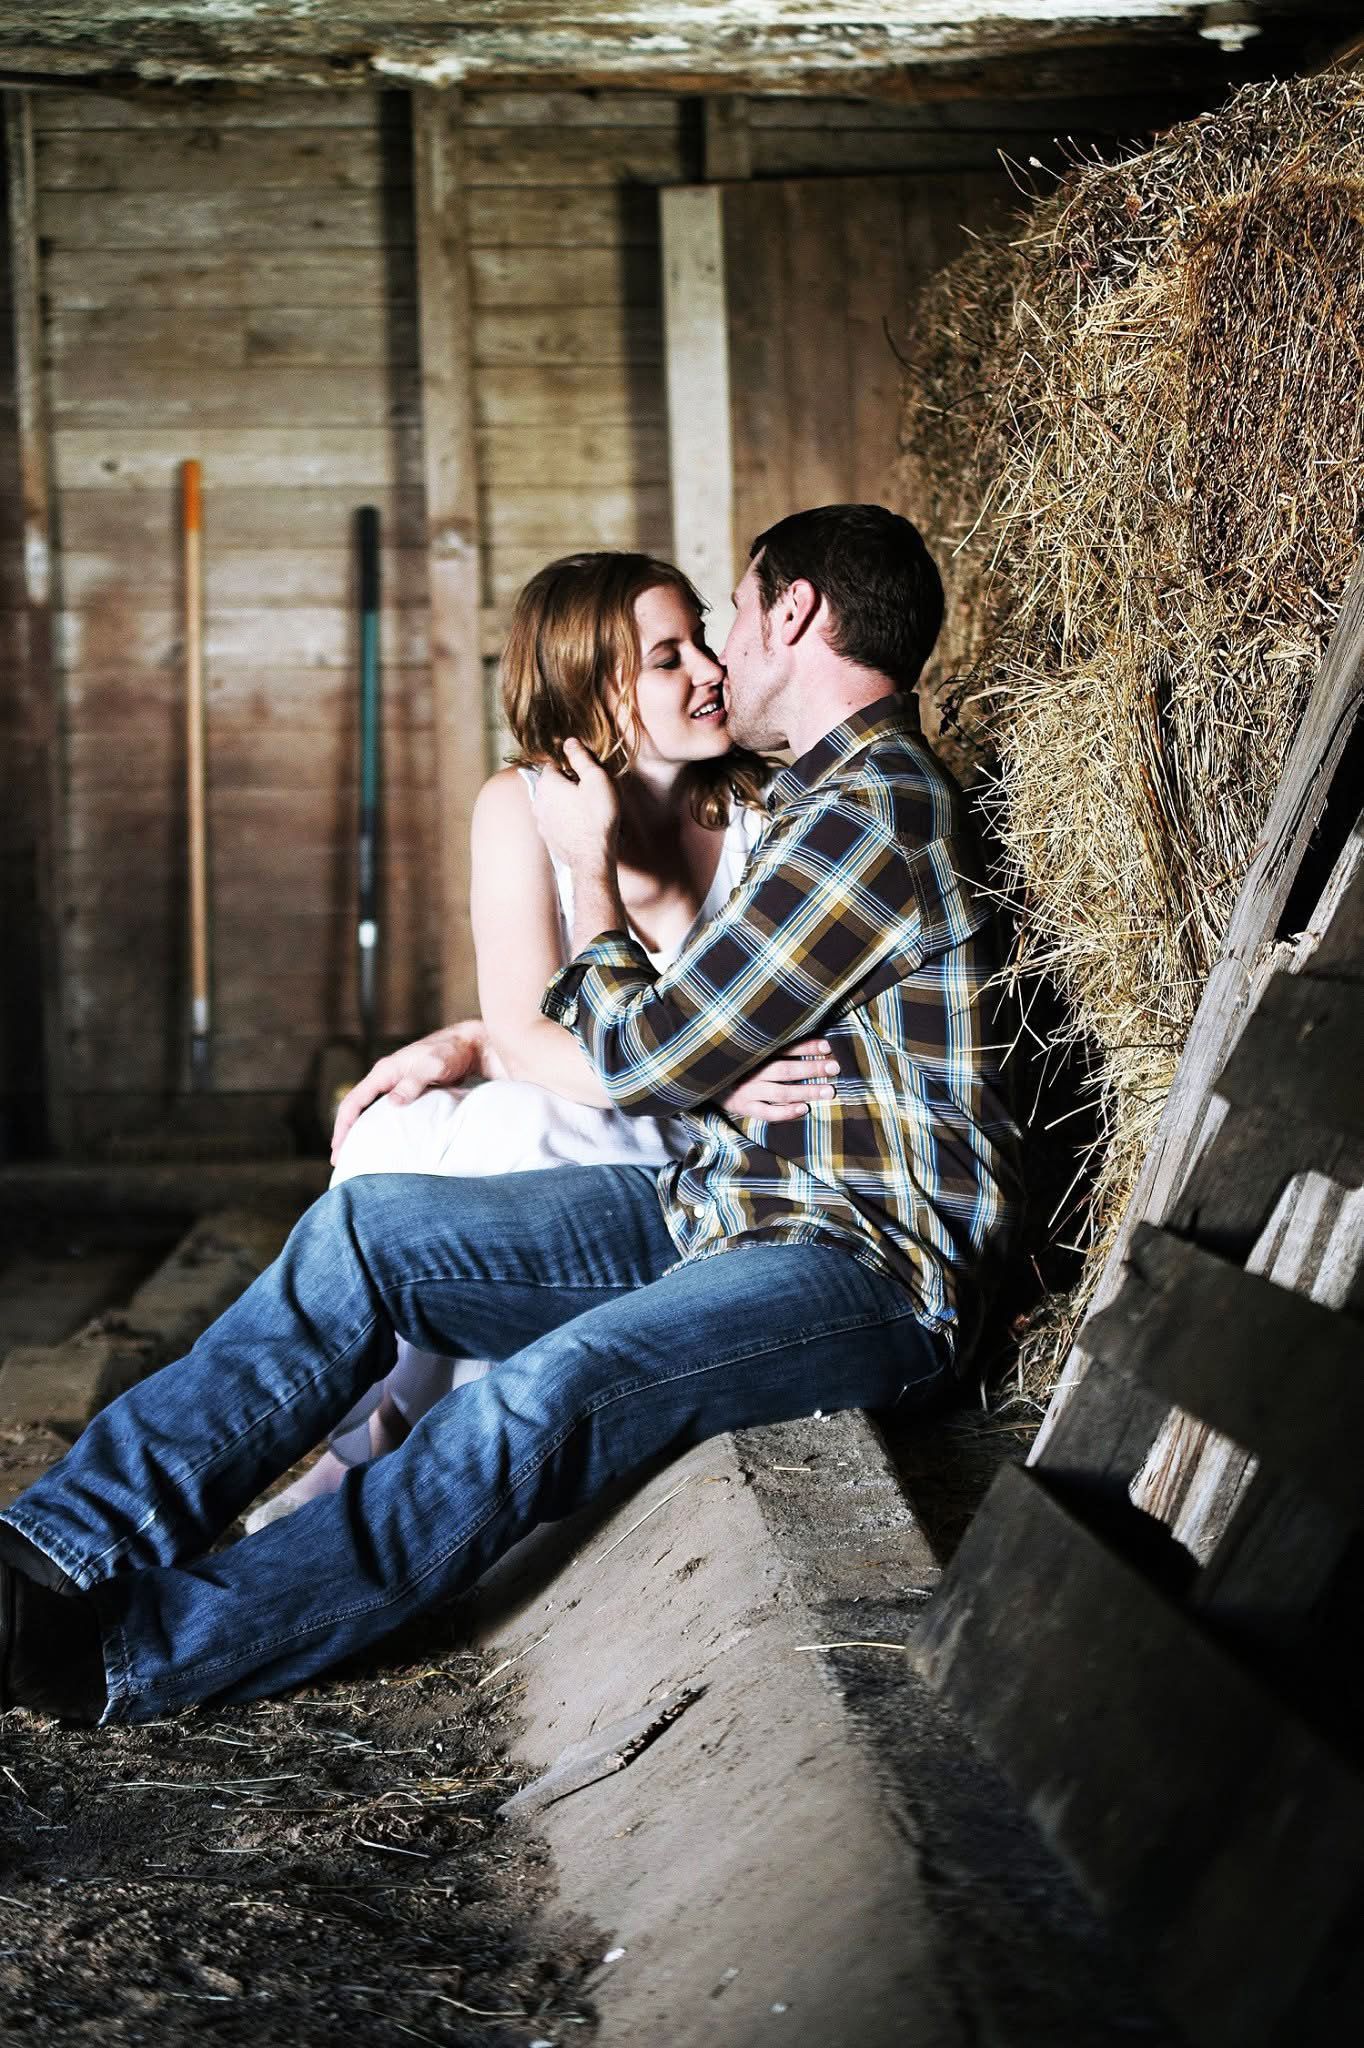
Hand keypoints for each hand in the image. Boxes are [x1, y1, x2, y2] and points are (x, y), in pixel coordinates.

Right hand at [330, 1020, 498, 1163]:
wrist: (469, 1044)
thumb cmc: (451, 1052)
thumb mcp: (433, 1066)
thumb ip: (413, 1082)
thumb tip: (393, 1102)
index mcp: (384, 1071)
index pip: (354, 1101)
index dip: (343, 1125)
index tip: (338, 1147)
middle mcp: (386, 1078)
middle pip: (356, 1108)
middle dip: (346, 1133)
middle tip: (341, 1159)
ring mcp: (396, 1084)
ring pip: (369, 1111)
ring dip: (360, 1131)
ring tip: (356, 1155)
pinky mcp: (408, 1091)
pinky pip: (385, 1112)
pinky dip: (377, 1127)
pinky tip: (381, 1142)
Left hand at [531, 738, 620, 870]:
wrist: (592, 859)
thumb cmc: (597, 817)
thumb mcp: (596, 779)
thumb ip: (581, 758)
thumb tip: (569, 741)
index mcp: (547, 783)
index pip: (553, 764)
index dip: (570, 766)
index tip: (585, 773)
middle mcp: (538, 801)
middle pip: (551, 783)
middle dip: (567, 783)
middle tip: (589, 791)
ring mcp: (540, 821)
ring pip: (552, 803)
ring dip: (565, 802)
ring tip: (586, 809)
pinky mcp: (547, 837)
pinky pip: (555, 820)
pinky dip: (565, 819)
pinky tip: (581, 824)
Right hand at [719, 1038, 838, 1122]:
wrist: (700, 1081)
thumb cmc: (733, 1063)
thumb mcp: (747, 1050)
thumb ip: (770, 1046)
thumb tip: (806, 1041)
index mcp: (753, 1053)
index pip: (784, 1048)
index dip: (806, 1047)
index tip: (827, 1046)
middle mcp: (751, 1072)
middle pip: (786, 1070)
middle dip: (812, 1069)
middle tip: (835, 1067)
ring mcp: (748, 1091)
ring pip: (781, 1092)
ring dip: (807, 1091)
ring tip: (829, 1091)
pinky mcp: (744, 1108)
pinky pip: (768, 1113)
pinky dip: (786, 1113)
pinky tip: (804, 1110)